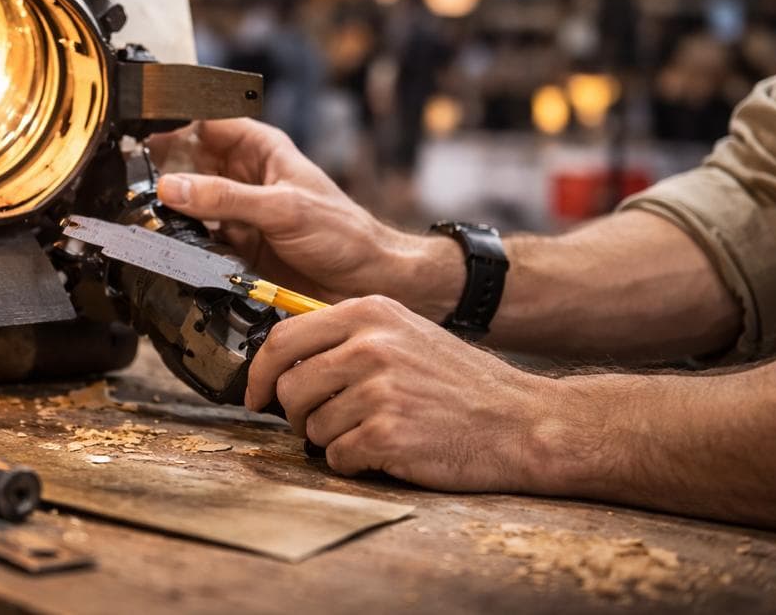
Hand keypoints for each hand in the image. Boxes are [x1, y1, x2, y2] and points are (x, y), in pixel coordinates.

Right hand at [149, 119, 459, 313]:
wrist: (368, 284)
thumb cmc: (344, 234)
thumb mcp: (282, 208)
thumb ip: (225, 197)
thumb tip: (171, 186)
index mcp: (260, 149)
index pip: (206, 121)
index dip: (173, 120)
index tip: (138, 131)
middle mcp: (244, 177)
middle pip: (188, 163)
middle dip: (160, 169)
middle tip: (128, 180)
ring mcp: (237, 214)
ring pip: (188, 204)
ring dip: (166, 210)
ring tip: (137, 215)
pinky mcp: (234, 249)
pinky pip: (196, 241)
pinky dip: (179, 243)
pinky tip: (162, 246)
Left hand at [244, 295, 560, 492]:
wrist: (520, 421)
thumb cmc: (457, 382)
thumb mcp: (405, 333)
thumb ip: (348, 336)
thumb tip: (282, 359)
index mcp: (370, 313)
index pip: (284, 338)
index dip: (259, 373)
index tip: (255, 394)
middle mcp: (370, 346)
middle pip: (289, 387)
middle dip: (296, 414)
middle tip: (320, 423)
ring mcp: (378, 390)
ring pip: (311, 427)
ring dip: (332, 440)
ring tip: (372, 431)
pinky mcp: (387, 434)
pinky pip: (337, 457)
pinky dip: (354, 463)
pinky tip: (386, 451)